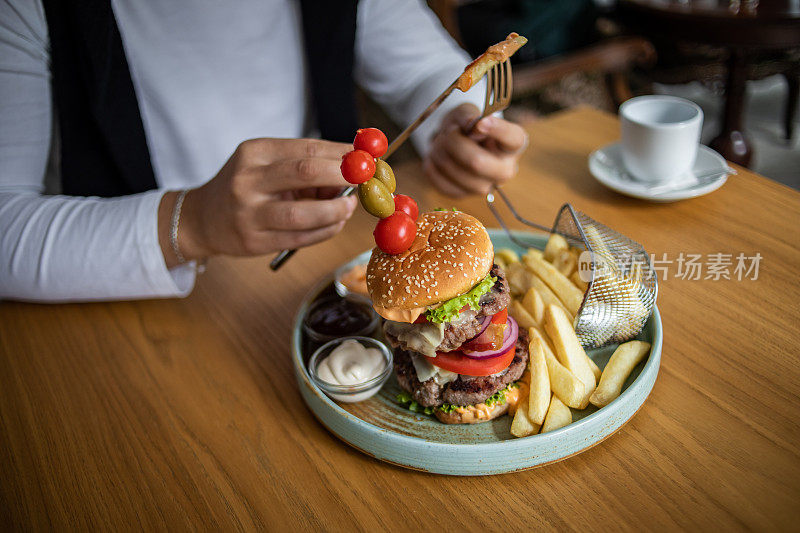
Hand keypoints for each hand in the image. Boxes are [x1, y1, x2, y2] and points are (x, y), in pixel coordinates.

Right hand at [159, 138, 356, 266]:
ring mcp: (249, 213)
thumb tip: (353, 169)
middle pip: (305, 172)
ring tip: (349, 207)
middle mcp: (248, 180)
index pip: (307, 148)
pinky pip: (300, 237)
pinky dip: (325, 230)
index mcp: (254, 152)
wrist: (203, 218)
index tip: (366, 159)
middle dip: (343, 176)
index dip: (342, 154)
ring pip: (304, 213)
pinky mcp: (254, 241)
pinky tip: (334, 223)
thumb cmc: (246, 187)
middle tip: (364, 182)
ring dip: (336, 210)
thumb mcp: (266, 165)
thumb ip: (305, 165)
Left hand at [424, 103, 527, 196]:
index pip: (513, 139)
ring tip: (440, 142)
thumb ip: (470, 116)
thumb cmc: (465, 126)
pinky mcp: (462, 195)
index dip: (497, 130)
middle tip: (448, 132)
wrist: (452, 143)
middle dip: (454, 143)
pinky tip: (434, 157)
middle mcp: (504, 170)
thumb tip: (473, 126)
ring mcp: (484, 187)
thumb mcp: (468, 112)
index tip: (480, 122)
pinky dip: (431, 166)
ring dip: (439, 152)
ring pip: (454, 171)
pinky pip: (440, 182)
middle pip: (477, 162)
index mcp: (513, 145)